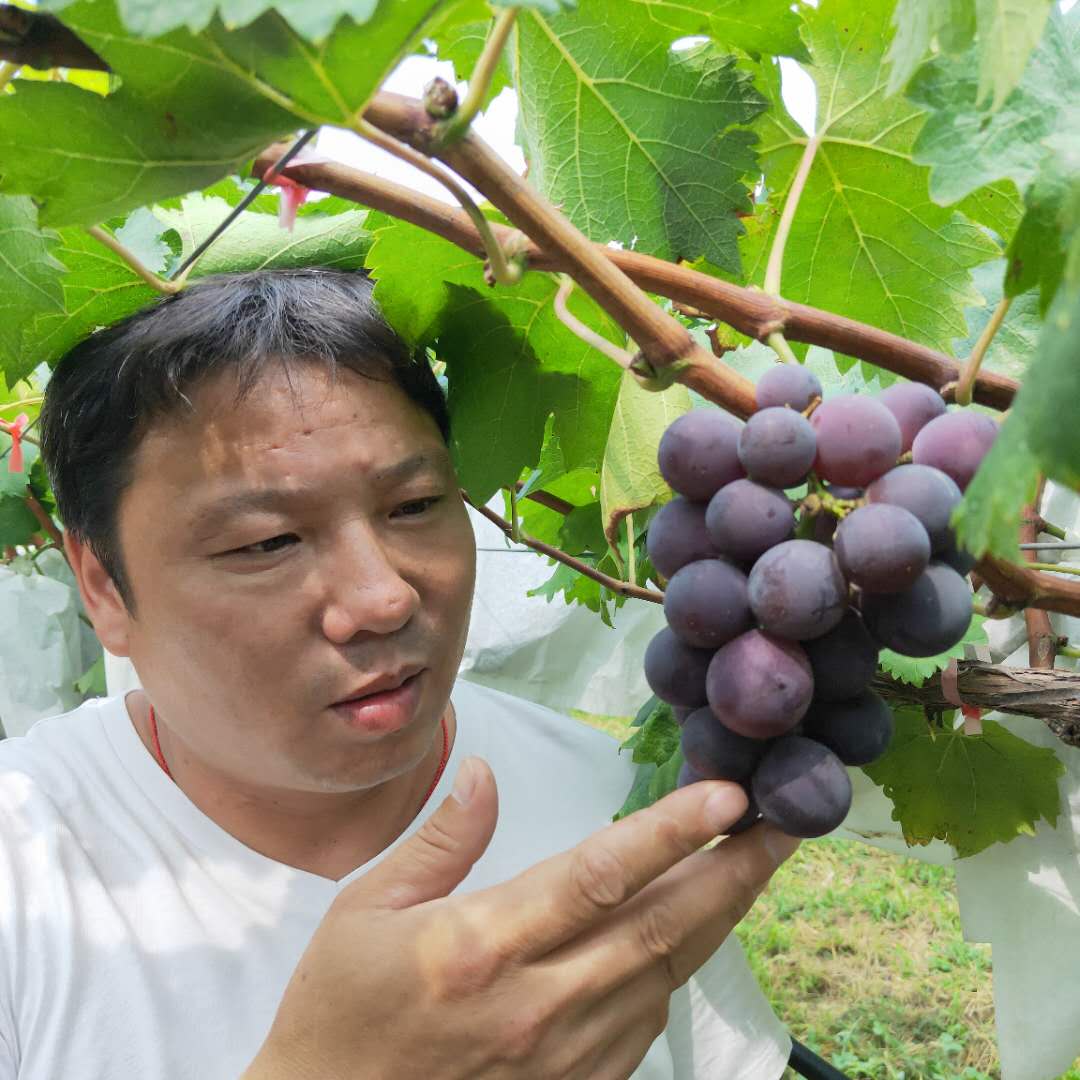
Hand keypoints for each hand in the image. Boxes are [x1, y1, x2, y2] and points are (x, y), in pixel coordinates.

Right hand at [242, 756, 798, 1079]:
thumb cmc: (337, 1012)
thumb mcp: (361, 910)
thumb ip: (438, 840)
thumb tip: (484, 773)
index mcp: (479, 945)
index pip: (598, 875)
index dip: (670, 831)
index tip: (727, 795)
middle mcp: (535, 1004)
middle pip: (659, 928)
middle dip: (732, 873)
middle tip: (785, 827)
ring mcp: (560, 1058)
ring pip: (663, 976)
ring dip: (714, 919)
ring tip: (749, 867)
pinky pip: (643, 1022)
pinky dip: (673, 970)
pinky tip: (686, 934)